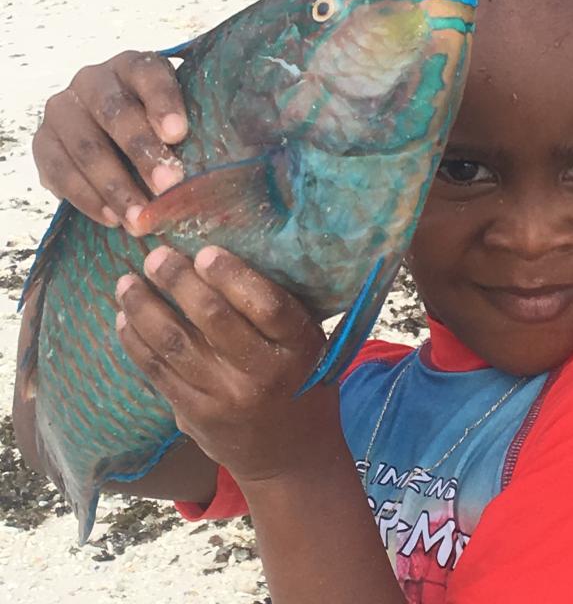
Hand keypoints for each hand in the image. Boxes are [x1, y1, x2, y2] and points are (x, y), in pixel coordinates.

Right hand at [32, 51, 187, 231]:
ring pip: (85, 148)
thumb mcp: (183, 117)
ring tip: (142, 219)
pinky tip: (113, 220)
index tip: (178, 133)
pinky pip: (59, 172)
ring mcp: (63, 110)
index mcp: (134, 66)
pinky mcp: (43, 142)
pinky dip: (87, 199)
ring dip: (116, 187)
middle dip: (142, 153)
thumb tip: (243, 151)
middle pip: (115, 114)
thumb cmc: (163, 129)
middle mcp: (93, 80)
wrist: (110, 136)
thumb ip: (203, 126)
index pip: (149, 74)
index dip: (163, 103)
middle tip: (168, 186)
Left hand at [114, 245, 340, 482]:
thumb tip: (219, 261)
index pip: (267, 305)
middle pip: (214, 318)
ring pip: (175, 344)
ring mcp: (225, 398)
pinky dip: (136, 341)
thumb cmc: (302, 384)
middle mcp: (263, 374)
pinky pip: (158, 372)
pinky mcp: (195, 415)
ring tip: (126, 282)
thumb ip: (278, 313)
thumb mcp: (308, 346)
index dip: (233, 275)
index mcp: (299, 349)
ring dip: (145, 308)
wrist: (291, 458)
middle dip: (178, 281)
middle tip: (156, 256)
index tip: (205, 252)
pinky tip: (125, 318)